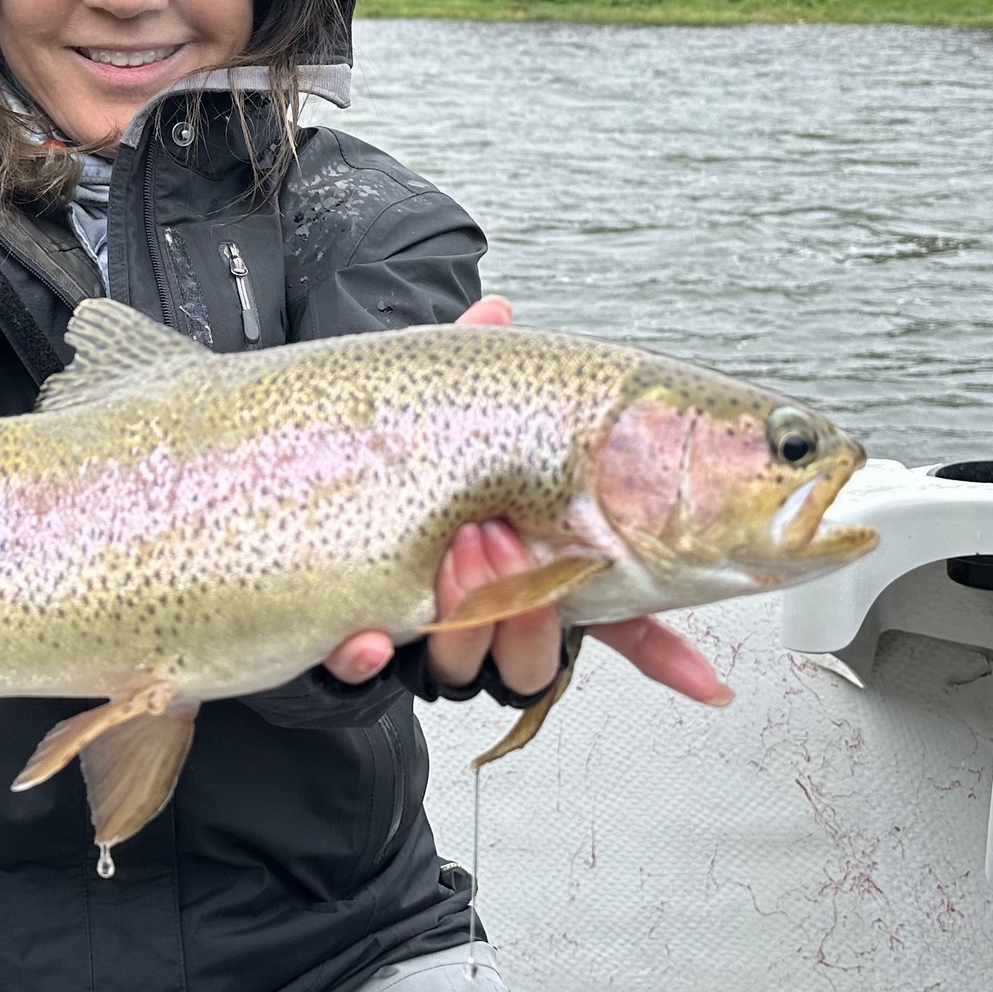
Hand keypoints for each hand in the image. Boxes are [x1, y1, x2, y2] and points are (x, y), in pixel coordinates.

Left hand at [319, 291, 732, 707]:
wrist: (288, 474)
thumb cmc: (390, 447)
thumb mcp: (439, 405)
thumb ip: (472, 362)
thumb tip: (494, 312)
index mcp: (528, 562)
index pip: (607, 615)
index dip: (659, 649)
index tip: (704, 679)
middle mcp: (481, 610)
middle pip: (535, 652)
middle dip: (528, 606)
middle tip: (505, 539)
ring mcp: (419, 629)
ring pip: (464, 666)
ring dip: (463, 616)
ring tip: (448, 556)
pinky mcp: (353, 638)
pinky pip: (363, 667)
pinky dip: (364, 654)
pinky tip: (366, 635)